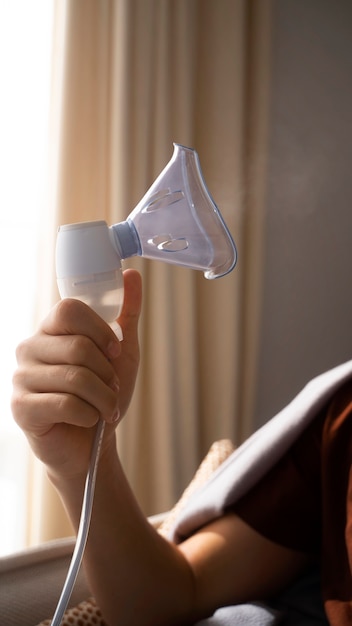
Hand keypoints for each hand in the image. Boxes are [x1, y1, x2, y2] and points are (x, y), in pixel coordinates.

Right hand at [11, 269, 141, 479]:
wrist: (91, 443)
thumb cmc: (102, 395)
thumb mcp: (121, 353)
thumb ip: (126, 314)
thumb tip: (132, 274)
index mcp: (51, 330)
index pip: (69, 310)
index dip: (100, 331)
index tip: (114, 351)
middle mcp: (30, 348)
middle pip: (78, 346)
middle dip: (107, 373)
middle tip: (111, 387)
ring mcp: (21, 378)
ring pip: (76, 378)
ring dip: (103, 397)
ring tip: (106, 407)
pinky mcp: (21, 408)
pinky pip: (66, 404)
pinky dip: (90, 415)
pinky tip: (88, 420)